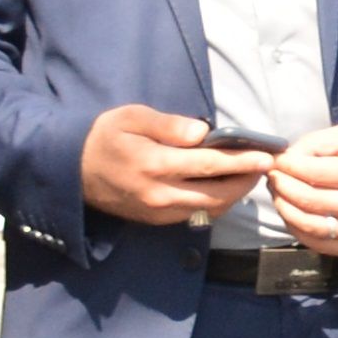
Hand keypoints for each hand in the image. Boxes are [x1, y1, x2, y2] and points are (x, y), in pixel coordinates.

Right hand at [82, 105, 271, 227]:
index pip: (210, 165)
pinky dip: (214, 203)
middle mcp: (160, 194)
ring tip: (248, 175)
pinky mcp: (155, 220)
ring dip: (233, 195)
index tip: (267, 156)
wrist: (70, 169)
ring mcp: (158, 211)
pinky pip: (194, 215)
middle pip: (217, 195)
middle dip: (246, 182)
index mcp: (155, 164)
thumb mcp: (132, 117)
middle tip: (264, 166)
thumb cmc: (105, 136)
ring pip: (209, 209)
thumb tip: (204, 133)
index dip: (242, 162)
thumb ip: (169, 125)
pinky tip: (222, 187)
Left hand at [266, 124, 337, 258]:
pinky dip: (299, 230)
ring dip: (285, 210)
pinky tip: (293, 215)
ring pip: (310, 226)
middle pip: (309, 201)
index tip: (276, 161)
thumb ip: (317, 143)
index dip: (287, 166)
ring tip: (280, 196)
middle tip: (273, 178)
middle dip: (282, 188)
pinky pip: (320, 244)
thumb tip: (286, 160)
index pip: (312, 173)